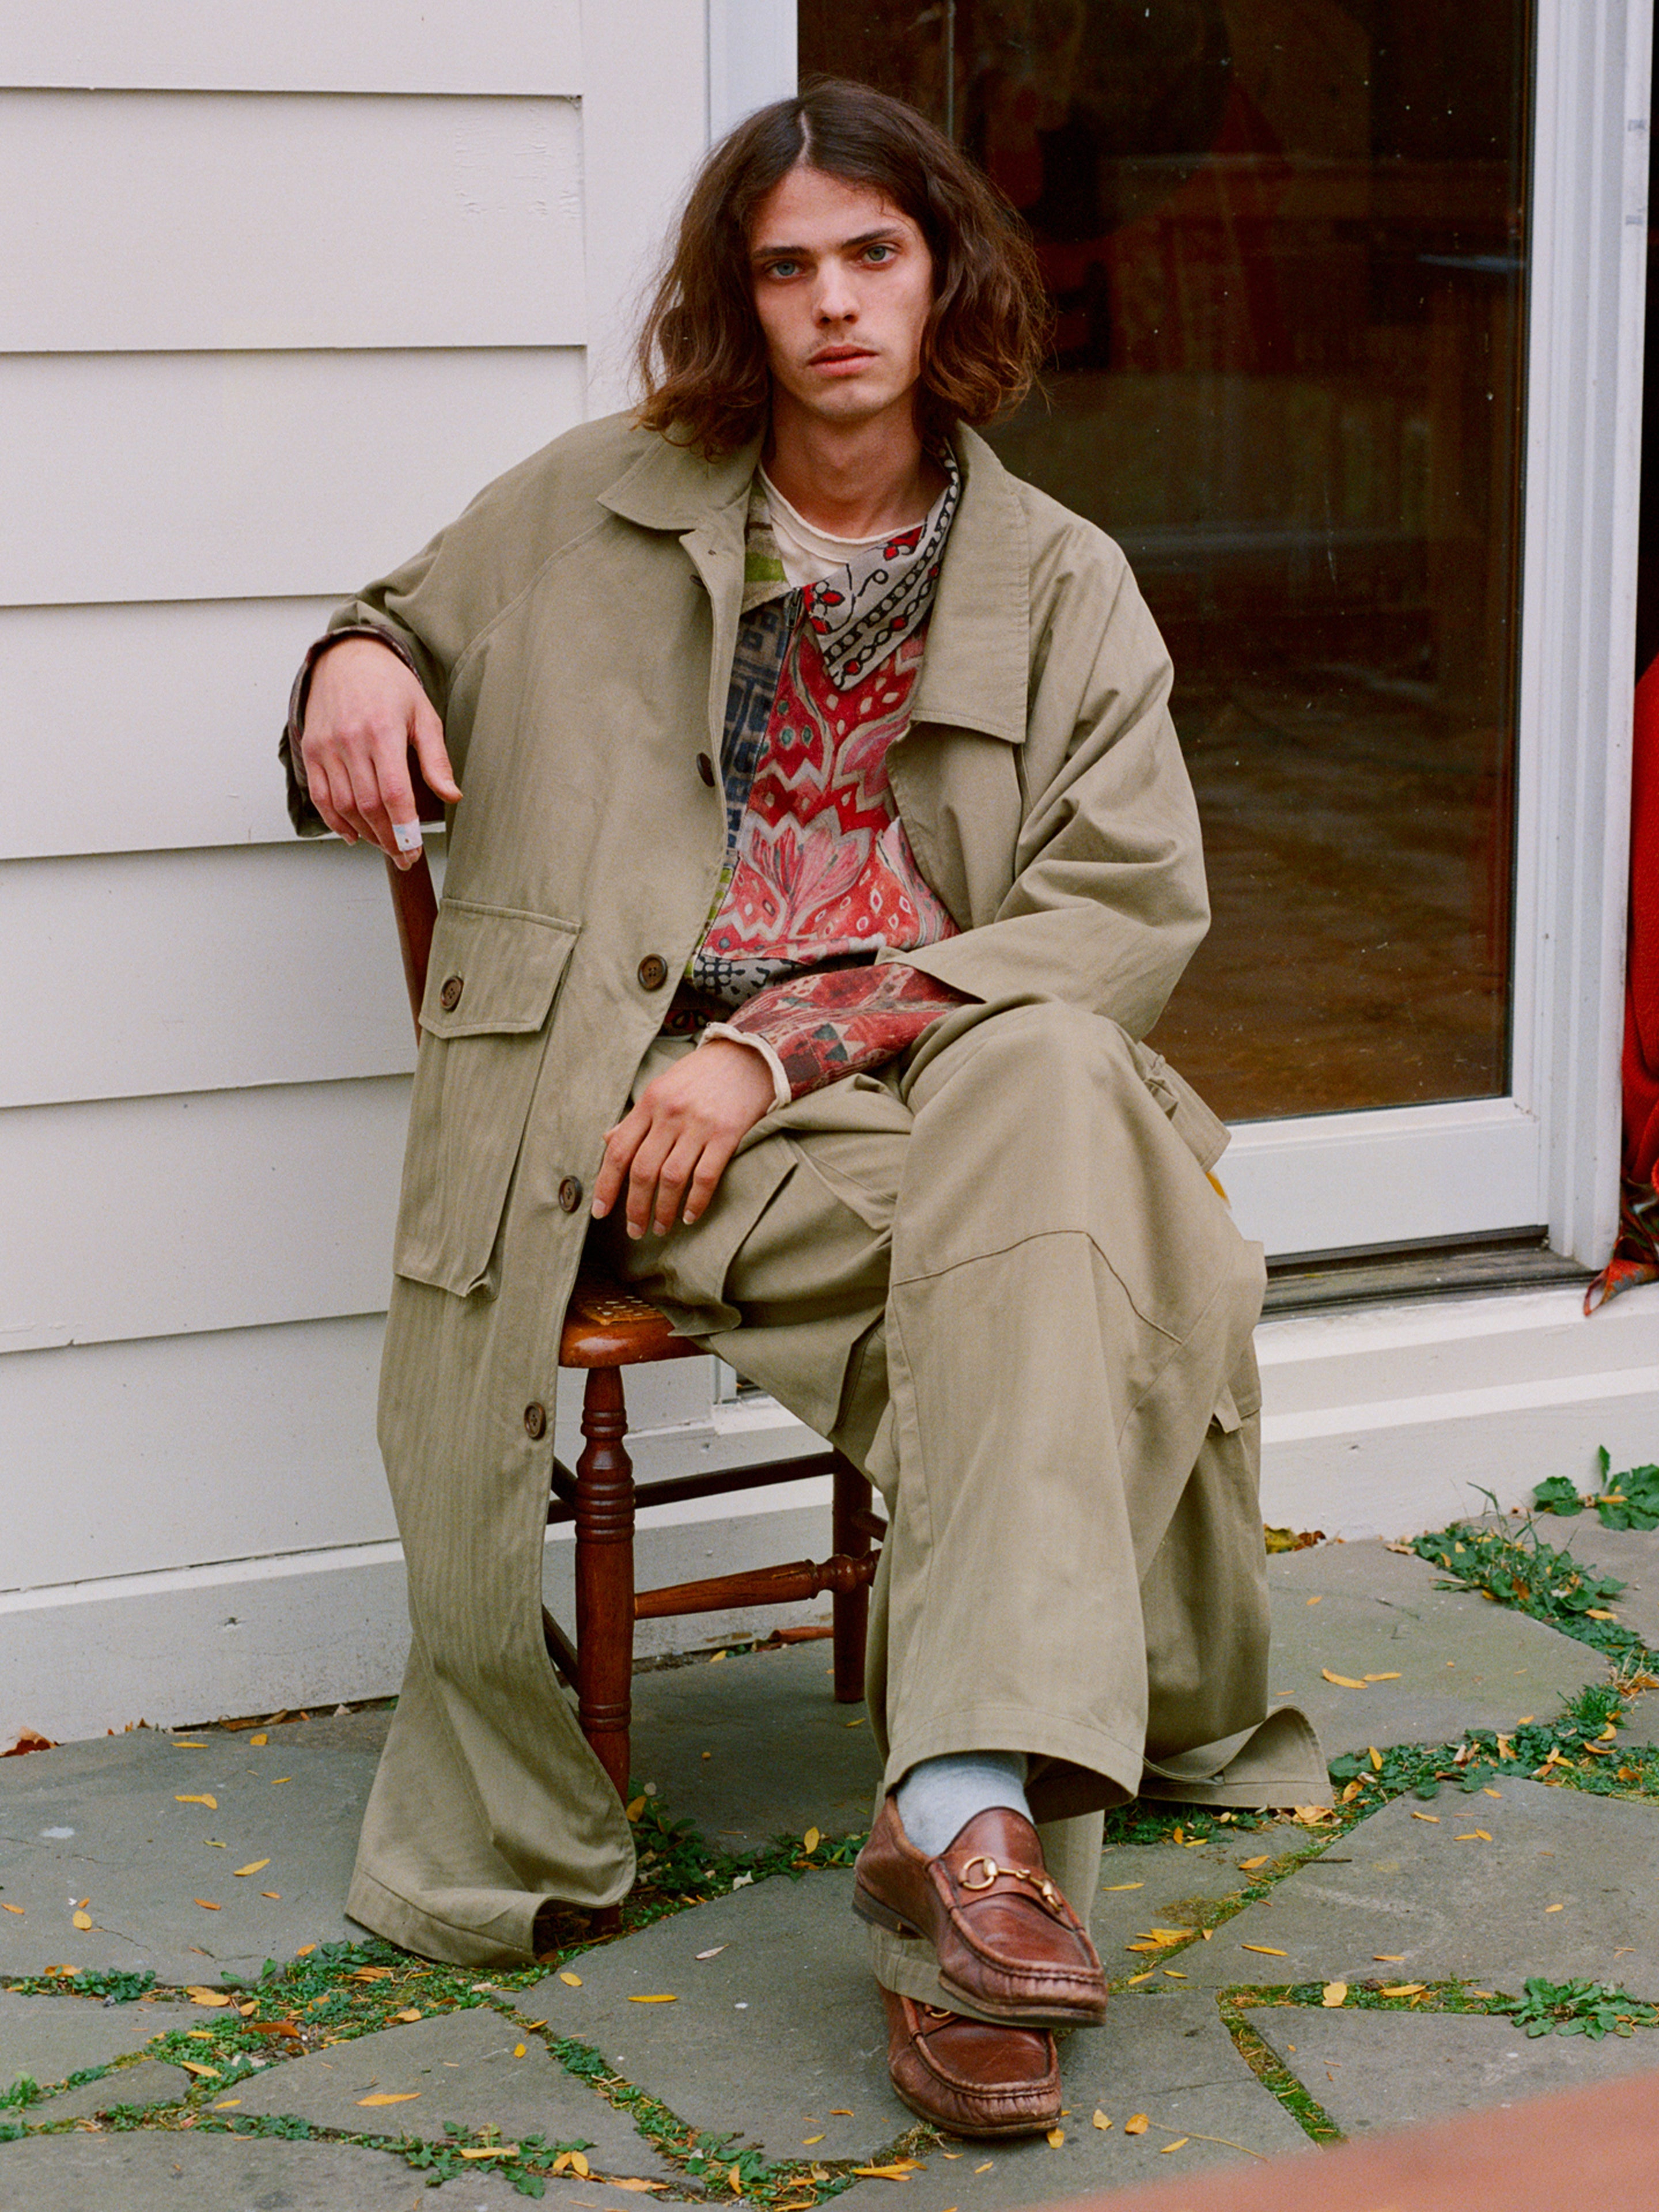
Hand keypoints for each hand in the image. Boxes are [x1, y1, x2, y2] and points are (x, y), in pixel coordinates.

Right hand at [299, 637, 461, 868]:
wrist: (346, 658)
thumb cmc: (390, 685)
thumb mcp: (423, 715)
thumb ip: (436, 758)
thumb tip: (452, 796)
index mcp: (383, 731)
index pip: (394, 793)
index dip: (405, 829)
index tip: (414, 850)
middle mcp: (351, 740)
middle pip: (369, 806)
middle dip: (389, 839)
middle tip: (404, 856)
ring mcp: (327, 746)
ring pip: (343, 806)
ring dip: (365, 833)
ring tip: (385, 845)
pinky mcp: (311, 749)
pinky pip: (320, 796)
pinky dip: (335, 821)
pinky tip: (353, 834)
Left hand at [592, 1041, 777, 1236]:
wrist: (750, 1055)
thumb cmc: (703, 1074)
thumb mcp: (663, 1086)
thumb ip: (637, 1117)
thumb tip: (607, 1141)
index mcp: (650, 1101)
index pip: (619, 1150)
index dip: (606, 1185)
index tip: (600, 1211)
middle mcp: (670, 1113)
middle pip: (642, 1170)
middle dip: (635, 1207)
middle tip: (636, 1231)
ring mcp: (698, 1123)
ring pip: (671, 1177)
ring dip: (663, 1210)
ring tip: (661, 1228)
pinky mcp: (727, 1133)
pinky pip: (706, 1176)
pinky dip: (695, 1201)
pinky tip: (689, 1216)